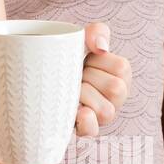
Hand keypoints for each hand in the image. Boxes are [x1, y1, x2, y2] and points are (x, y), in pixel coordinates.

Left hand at [75, 22, 132, 137]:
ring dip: (83, 96)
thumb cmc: (69, 59)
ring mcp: (101, 116)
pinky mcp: (85, 129)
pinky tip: (78, 111)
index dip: (99, 61)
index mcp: (120, 76)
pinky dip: (86, 122)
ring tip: (70, 90)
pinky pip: (92, 130)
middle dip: (89, 77)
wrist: (42, 75)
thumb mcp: (83, 39)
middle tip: (75, 75)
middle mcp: (115, 99)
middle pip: (116, 89)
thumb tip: (100, 48)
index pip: (121, 67)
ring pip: (105, 110)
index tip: (85, 59)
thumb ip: (97, 32)